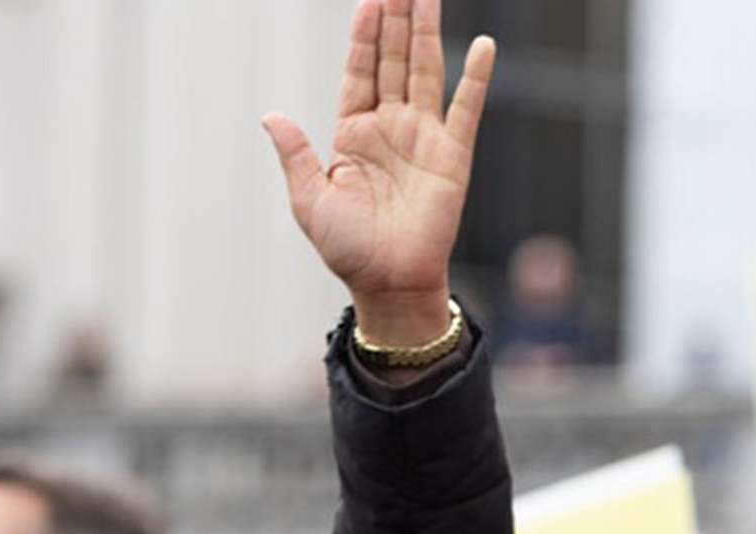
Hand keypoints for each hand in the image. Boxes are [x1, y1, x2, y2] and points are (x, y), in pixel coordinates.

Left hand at [263, 0, 493, 346]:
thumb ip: (296, 154)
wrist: (388, 285)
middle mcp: (390, 127)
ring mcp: (423, 138)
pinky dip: (477, 78)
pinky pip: (467, 109)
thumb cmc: (348, 250)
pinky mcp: (453, 157)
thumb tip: (271, 115)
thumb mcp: (309, 200)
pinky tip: (483, 46)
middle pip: (395, 59)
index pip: (360, 70)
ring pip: (426, 71)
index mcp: (353, 132)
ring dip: (428, 32)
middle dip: (398, 18)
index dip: (365, 34)